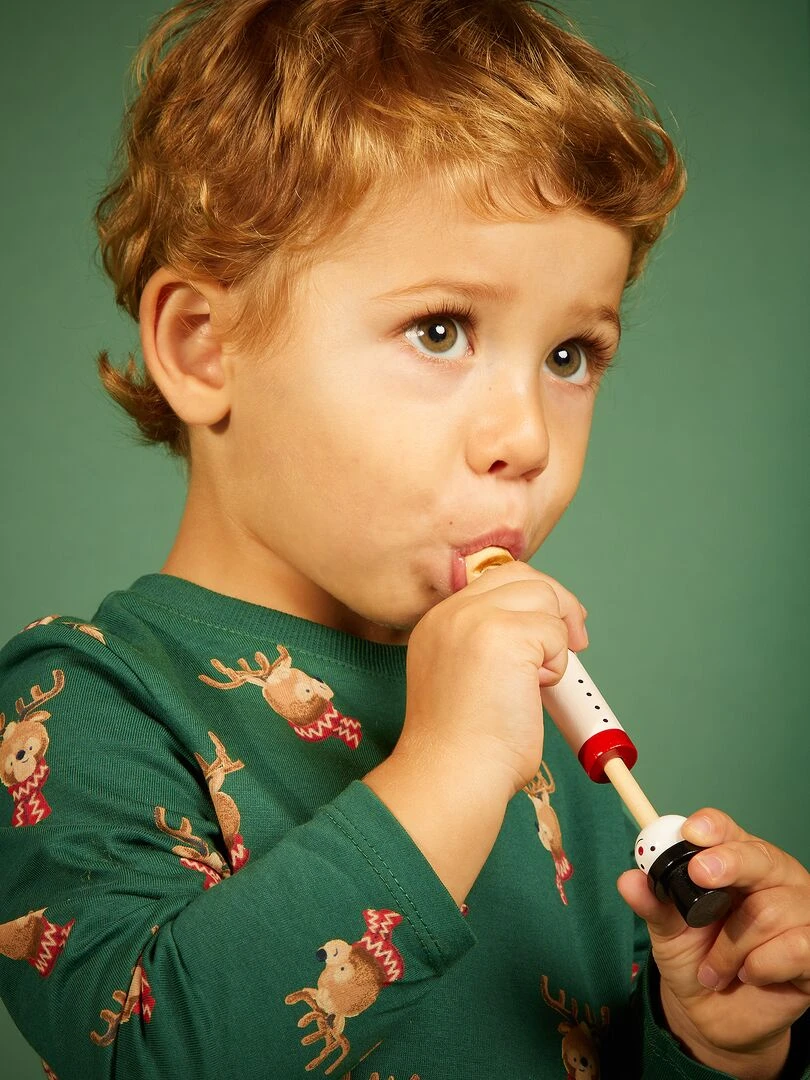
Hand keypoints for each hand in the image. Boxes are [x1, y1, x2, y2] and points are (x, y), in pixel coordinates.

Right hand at [363, 560, 586, 904]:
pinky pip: (554, 632)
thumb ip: (487, 646)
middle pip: (521, 576)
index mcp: (437, 622)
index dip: (532, 598)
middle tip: (576, 642)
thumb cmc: (464, 747)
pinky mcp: (503, 635)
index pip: (494, 581)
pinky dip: (557, 664)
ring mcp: (474, 620)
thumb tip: (541, 630)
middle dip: (558, 603)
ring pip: (543, 597)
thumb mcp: (462, 677)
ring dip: (555, 640)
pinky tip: (533, 692)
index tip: (554, 628)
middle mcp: (451, 613)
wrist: (450, 775)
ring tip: (538, 682)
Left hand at [618, 808, 809, 1077]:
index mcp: (734, 860)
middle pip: (760, 858)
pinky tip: (750, 974)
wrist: (712, 1012)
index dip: (713, 828)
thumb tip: (629, 880)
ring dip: (732, 945)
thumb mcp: (666, 928)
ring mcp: (799, 912)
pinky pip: (796, 947)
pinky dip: (762, 965)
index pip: (727, 831)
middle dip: (729, 863)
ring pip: (770, 910)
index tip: (691, 832)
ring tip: (715, 966)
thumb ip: (653, 902)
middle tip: (700, 875)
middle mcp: (771, 879)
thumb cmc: (694, 955)